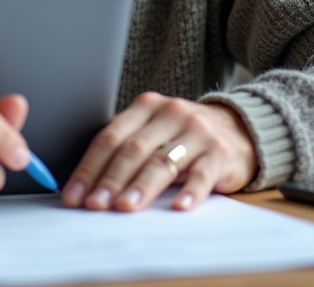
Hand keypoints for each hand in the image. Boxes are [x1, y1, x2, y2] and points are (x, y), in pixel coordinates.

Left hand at [61, 92, 257, 212]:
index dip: (89, 168)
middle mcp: (170, 113)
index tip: (74, 196)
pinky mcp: (220, 152)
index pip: (110, 138)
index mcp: (146, 106)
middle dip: (110, 180)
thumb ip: (127, 150)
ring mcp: (197, 131)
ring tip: (125, 207)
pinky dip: (189, 191)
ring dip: (141, 186)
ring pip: (163, 161)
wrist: (239, 129)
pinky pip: (201, 173)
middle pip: (133, 149)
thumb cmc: (184, 137)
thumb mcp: (155, 132)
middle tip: (95, 205)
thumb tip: (87, 190)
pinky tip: (178, 207)